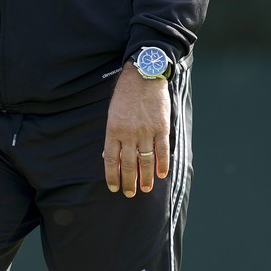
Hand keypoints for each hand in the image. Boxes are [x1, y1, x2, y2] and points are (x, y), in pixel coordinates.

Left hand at [103, 62, 169, 196]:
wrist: (144, 76)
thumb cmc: (125, 94)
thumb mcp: (112, 112)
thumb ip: (113, 134)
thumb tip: (108, 155)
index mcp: (114, 130)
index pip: (111, 159)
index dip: (112, 176)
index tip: (114, 187)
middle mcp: (129, 133)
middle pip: (128, 164)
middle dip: (129, 182)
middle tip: (129, 193)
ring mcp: (146, 131)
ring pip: (146, 161)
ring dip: (146, 178)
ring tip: (146, 189)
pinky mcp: (161, 128)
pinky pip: (162, 151)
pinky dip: (162, 164)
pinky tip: (162, 174)